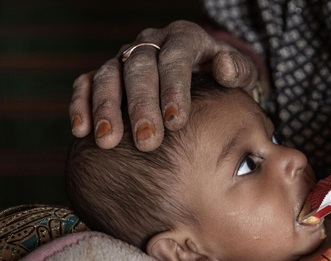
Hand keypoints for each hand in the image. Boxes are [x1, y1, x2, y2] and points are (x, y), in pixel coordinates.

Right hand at [69, 20, 259, 150]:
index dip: (174, 89)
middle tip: (147, 141)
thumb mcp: (239, 73)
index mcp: (185, 38)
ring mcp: (125, 56)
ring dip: (106, 108)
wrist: (202, 75)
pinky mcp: (106, 71)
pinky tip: (82, 131)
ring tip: (108, 141)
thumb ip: (238, 70)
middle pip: (139, 69)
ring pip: (109, 75)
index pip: (176, 59)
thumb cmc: (223, 79)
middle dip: (142, 106)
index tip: (176, 122)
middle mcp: (151, 42)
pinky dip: (81, 104)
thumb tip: (225, 69)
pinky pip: (86, 82)